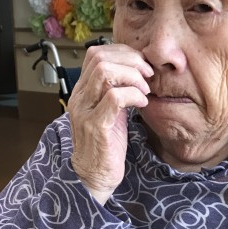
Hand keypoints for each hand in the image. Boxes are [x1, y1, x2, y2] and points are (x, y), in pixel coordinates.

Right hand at [69, 44, 152, 204]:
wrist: (95, 175)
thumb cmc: (106, 144)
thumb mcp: (111, 111)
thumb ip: (117, 90)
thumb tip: (137, 70)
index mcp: (82, 91)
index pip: (96, 54)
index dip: (122, 53)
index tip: (141, 65)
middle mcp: (80, 97)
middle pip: (100, 58)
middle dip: (130, 60)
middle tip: (147, 75)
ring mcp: (85, 110)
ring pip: (105, 72)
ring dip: (132, 76)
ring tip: (145, 89)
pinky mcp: (96, 125)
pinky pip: (115, 97)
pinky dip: (133, 95)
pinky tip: (142, 104)